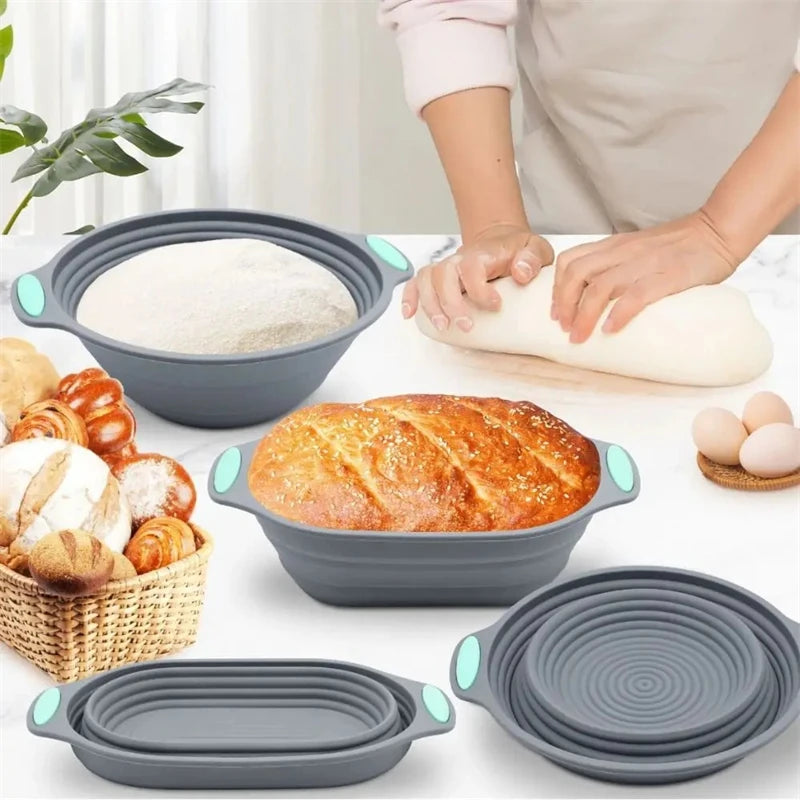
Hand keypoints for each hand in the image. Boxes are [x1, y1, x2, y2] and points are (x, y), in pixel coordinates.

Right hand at [402, 224, 553, 330]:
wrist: (501, 241)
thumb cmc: (517, 250)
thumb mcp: (536, 249)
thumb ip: (532, 259)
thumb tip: (521, 273)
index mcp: (483, 254)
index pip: (472, 267)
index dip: (479, 289)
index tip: (495, 305)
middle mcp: (459, 259)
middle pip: (443, 275)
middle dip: (451, 303)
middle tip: (466, 325)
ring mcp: (446, 268)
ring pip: (426, 280)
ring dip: (430, 304)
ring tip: (442, 326)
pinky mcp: (438, 277)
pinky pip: (416, 283)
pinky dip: (410, 297)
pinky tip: (410, 314)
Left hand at [551, 210, 739, 343]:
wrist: (718, 231)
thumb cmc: (678, 247)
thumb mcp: (637, 250)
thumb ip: (617, 265)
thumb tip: (595, 300)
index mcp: (614, 246)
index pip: (571, 260)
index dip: (557, 288)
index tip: (555, 313)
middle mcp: (624, 252)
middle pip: (577, 274)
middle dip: (564, 304)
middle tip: (564, 329)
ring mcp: (645, 263)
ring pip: (600, 287)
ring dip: (584, 315)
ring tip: (579, 337)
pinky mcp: (668, 276)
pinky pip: (636, 295)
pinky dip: (619, 314)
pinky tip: (610, 330)